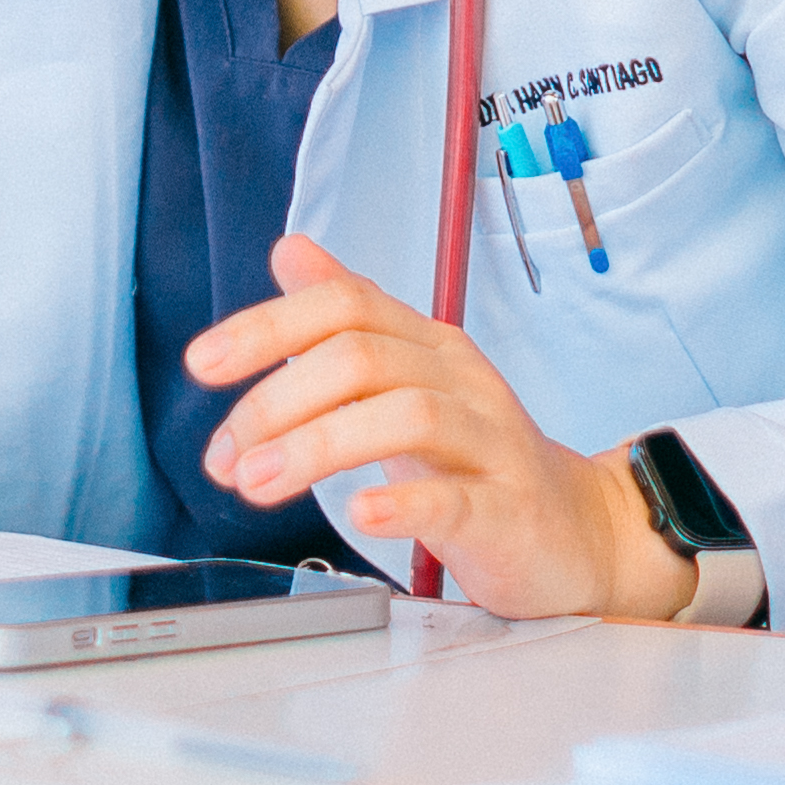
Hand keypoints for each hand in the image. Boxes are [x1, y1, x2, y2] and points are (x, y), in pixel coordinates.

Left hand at [186, 237, 685, 622]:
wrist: (580, 533)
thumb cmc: (480, 460)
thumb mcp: (408, 379)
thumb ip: (347, 321)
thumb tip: (291, 251)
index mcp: (429, 347)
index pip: (345, 306)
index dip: (267, 327)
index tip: (203, 363)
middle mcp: (462, 382)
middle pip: (362, 357)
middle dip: (277, 401)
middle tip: (228, 456)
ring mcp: (491, 444)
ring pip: (406, 416)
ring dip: (316, 448)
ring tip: (259, 483)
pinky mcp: (508, 512)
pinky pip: (456, 498)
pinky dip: (401, 504)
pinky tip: (359, 514)